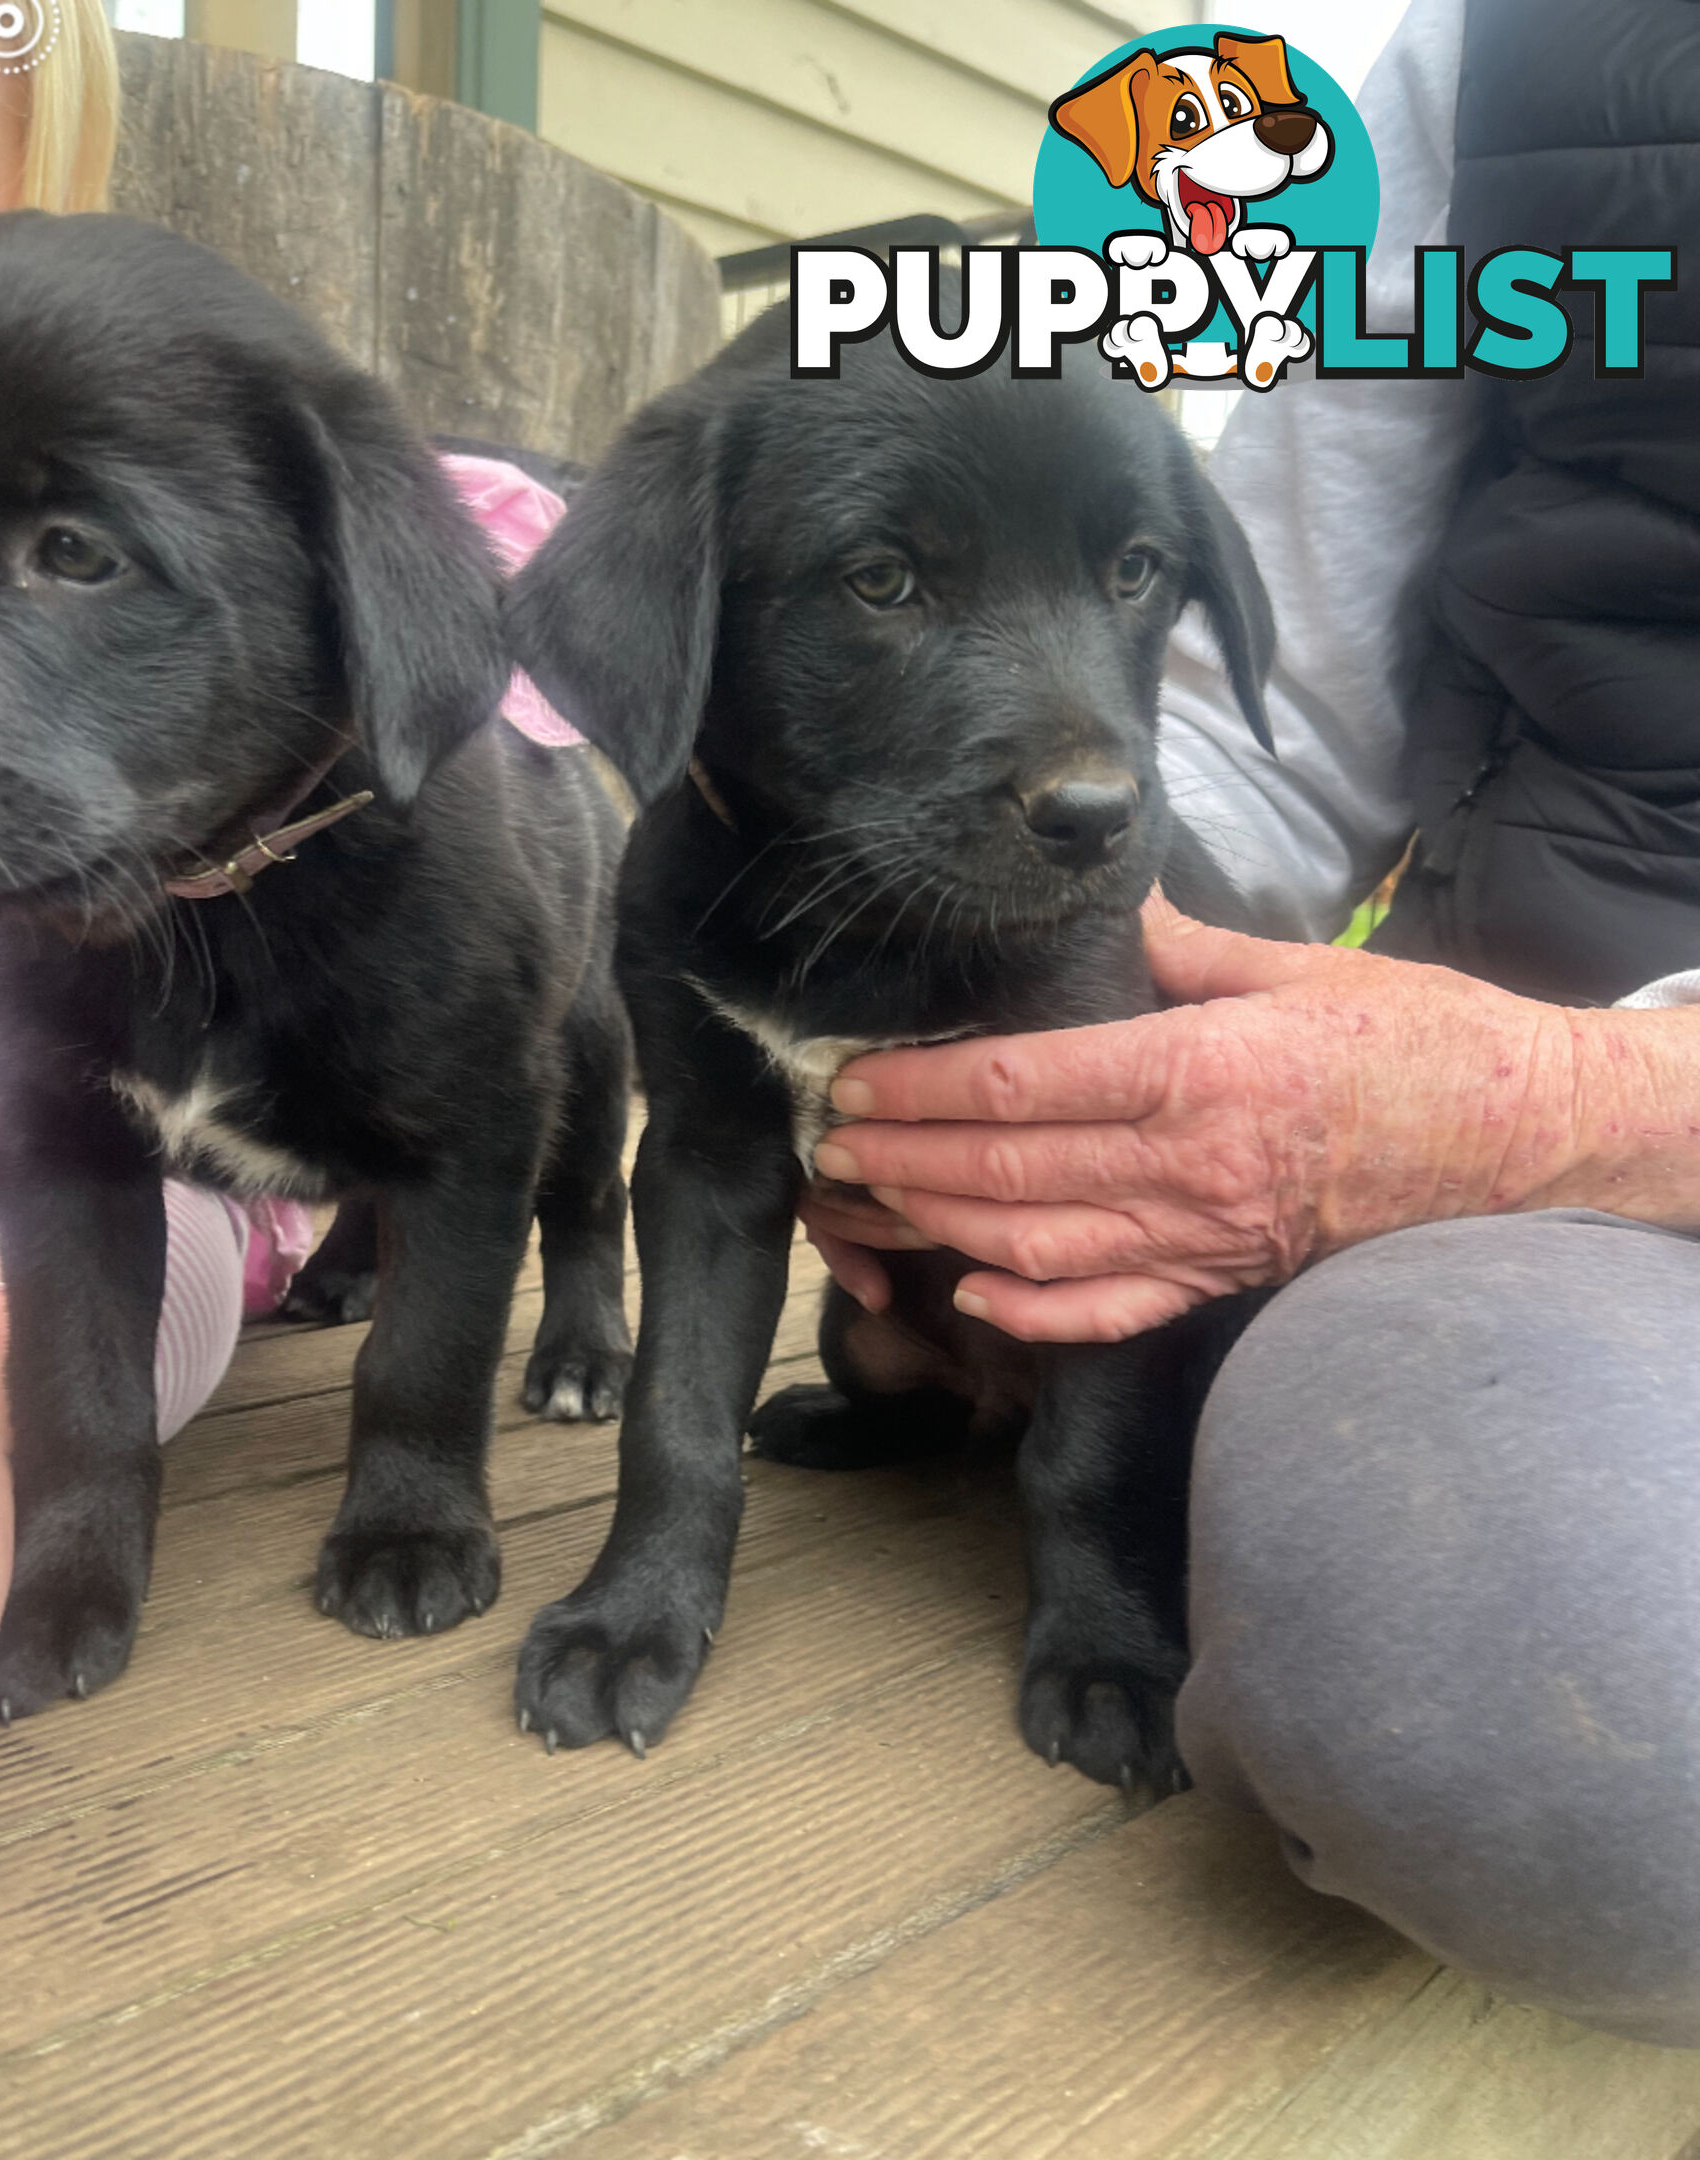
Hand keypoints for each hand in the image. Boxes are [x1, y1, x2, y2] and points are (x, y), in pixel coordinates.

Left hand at [806, 897, 1699, 1342]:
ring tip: (864, 1206)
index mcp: (1197, 1069)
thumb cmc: (1418, 1042)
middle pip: (1005, 1172)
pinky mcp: (1222, 1278)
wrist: (1520, 1140)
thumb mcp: (1301, 970)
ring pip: (1035, 1247)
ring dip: (936, 1230)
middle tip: (826, 1145)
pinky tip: (972, 1296)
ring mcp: (1201, 1234)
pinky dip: (1035, 1313)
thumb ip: (1188, 948)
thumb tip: (1110, 903)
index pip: (1022, 1084)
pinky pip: (1113, 1312)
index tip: (857, 1080)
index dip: (923, 1087)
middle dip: (901, 1160)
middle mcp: (1186, 1162)